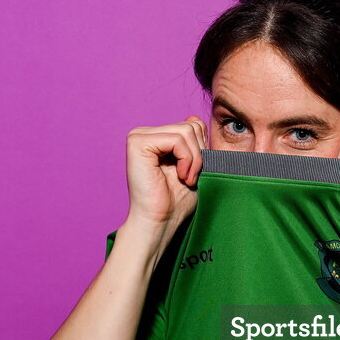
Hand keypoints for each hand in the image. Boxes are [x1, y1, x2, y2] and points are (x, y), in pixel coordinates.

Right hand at [124, 116, 206, 230]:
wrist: (161, 222)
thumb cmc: (176, 202)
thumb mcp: (194, 167)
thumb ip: (195, 143)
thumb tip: (194, 118)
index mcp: (157, 138)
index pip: (193, 126)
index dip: (201, 150)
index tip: (193, 173)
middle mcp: (145, 133)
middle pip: (191, 126)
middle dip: (199, 155)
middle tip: (190, 178)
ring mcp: (139, 136)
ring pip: (186, 131)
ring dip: (194, 159)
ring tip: (186, 178)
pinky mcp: (137, 142)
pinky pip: (177, 139)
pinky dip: (187, 159)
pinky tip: (180, 176)